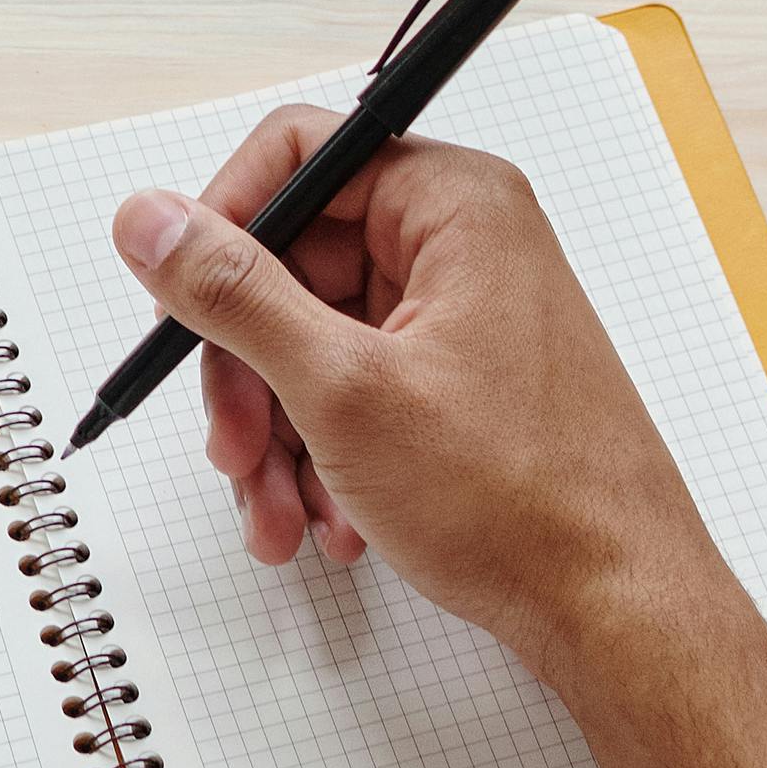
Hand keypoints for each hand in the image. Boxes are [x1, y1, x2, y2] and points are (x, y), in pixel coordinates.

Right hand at [110, 107, 766, 767]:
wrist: (616, 611)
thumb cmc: (524, 501)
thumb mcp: (342, 389)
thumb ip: (233, 294)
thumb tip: (150, 220)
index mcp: (452, 204)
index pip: (298, 156)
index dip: (223, 228)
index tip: (180, 302)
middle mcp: (463, 243)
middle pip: (295, 263)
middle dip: (248, 370)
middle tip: (235, 446)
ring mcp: (465, 314)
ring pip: (316, 338)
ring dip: (281, 431)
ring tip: (283, 513)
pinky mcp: (463, 379)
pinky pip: (357, 387)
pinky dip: (326, 453)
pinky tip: (332, 521)